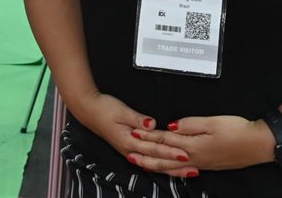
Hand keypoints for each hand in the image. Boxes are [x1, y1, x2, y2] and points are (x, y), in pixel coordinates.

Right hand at [69, 92, 195, 177]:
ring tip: (187, 172)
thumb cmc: (104, 109)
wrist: (89, 110)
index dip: (170, 151)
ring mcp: (130, 152)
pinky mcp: (130, 149)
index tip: (185, 154)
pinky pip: (148, 160)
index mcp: (129, 141)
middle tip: (193, 166)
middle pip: (156, 160)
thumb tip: (152, 124)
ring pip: (154, 164)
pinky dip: (161, 165)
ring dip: (171, 169)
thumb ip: (137, 119)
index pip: (154, 148)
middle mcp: (130, 150)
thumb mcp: (121, 110)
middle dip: (175, 164)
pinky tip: (169, 169)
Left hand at [136, 115, 274, 171]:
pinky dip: (172, 171)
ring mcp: (201, 164)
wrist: (258, 145)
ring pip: (173, 167)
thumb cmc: (237, 130)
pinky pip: (183, 171)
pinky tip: (169, 171)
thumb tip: (170, 127)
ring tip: (142, 165)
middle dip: (146, 156)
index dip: (149, 137)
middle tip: (129, 154)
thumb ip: (189, 124)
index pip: (165, 141)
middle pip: (164, 158)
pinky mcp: (208, 165)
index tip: (134, 134)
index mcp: (193, 145)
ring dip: (156, 166)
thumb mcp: (212, 122)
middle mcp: (194, 158)